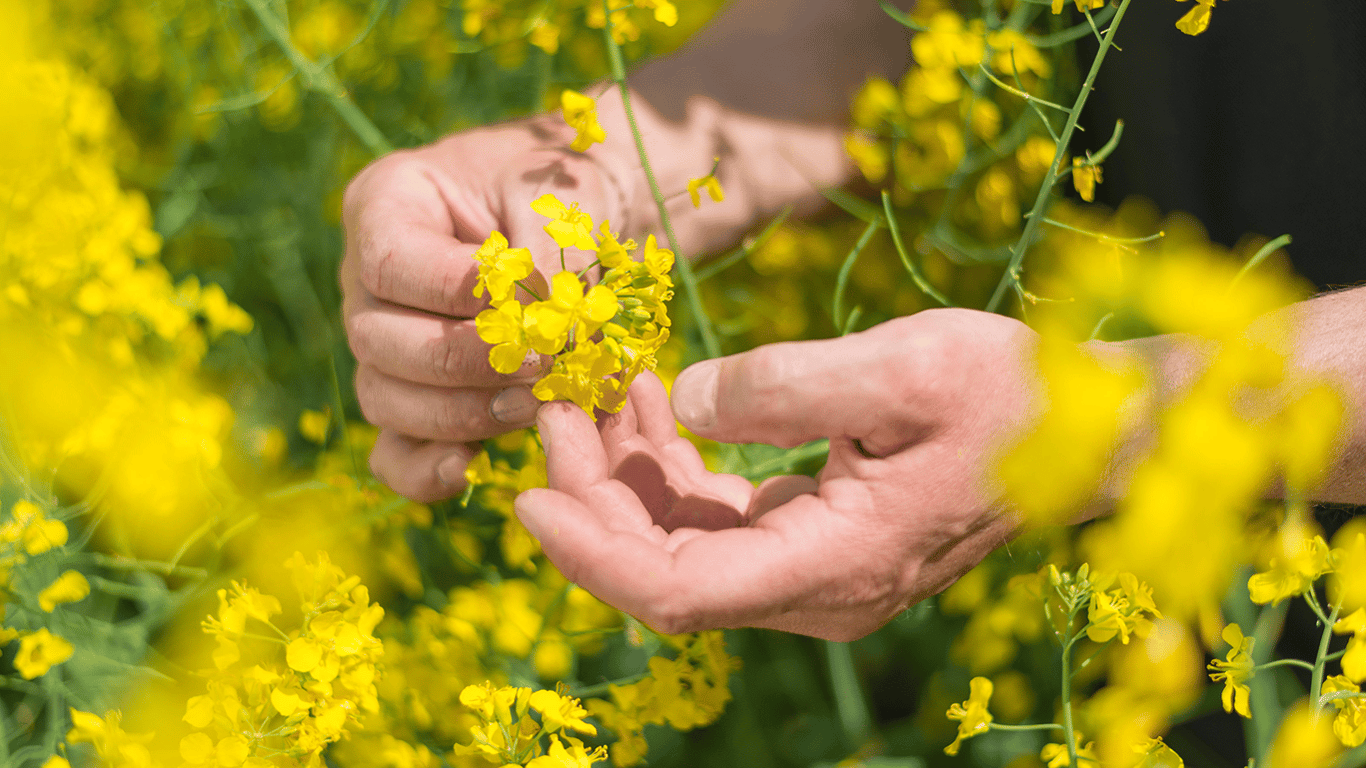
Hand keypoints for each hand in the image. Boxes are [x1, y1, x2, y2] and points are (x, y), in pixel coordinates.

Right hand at [341, 118, 630, 501]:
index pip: (391, 262)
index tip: (528, 303)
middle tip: (543, 363)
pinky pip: (395, 452)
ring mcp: (383, 347)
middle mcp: (367, 281)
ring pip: (386, 399)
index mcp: (387, 203)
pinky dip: (426, 469)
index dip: (453, 292)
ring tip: (537, 402)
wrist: (590, 218)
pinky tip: (472, 467)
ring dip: (461, 413)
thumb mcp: (561, 198)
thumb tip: (543, 329)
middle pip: (378, 341)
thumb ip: (547, 255)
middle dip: (464, 362)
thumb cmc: (567, 189)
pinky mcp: (413, 402)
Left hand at [516, 309, 1038, 640]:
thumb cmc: (1009, 394)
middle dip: (594, 491)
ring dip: (628, 472)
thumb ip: (785, 386)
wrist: (1088, 427)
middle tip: (555, 399)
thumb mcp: (902, 368)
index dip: (591, 551)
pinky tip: (655, 400)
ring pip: (684, 543)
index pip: (676, 592)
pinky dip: (675, 465)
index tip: (527, 493)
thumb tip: (685, 399)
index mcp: (835, 565)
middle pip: (664, 567)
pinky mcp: (816, 538)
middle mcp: (816, 589)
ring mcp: (814, 569)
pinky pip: (719, 518)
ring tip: (597, 385)